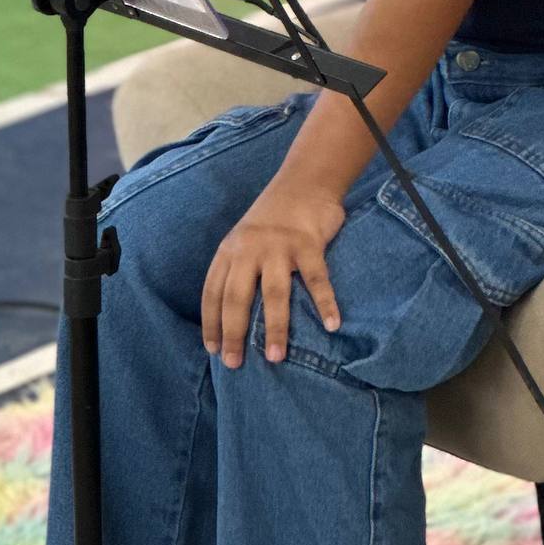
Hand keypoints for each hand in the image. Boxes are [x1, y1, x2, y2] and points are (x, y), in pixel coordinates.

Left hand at [202, 175, 344, 366]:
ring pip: (274, 294)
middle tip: (235, 363)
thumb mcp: (245, 239)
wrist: (305, 181)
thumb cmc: (274, 218)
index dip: (211, 323)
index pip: (212, 292)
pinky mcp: (307, 243)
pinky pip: (316, 279)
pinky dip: (325, 303)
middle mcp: (249, 249)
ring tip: (276, 358)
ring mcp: (278, 246)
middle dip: (234, 334)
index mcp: (230, 250)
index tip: (213, 350)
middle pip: (236, 297)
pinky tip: (332, 325)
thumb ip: (239, 268)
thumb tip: (235, 314)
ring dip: (275, 329)